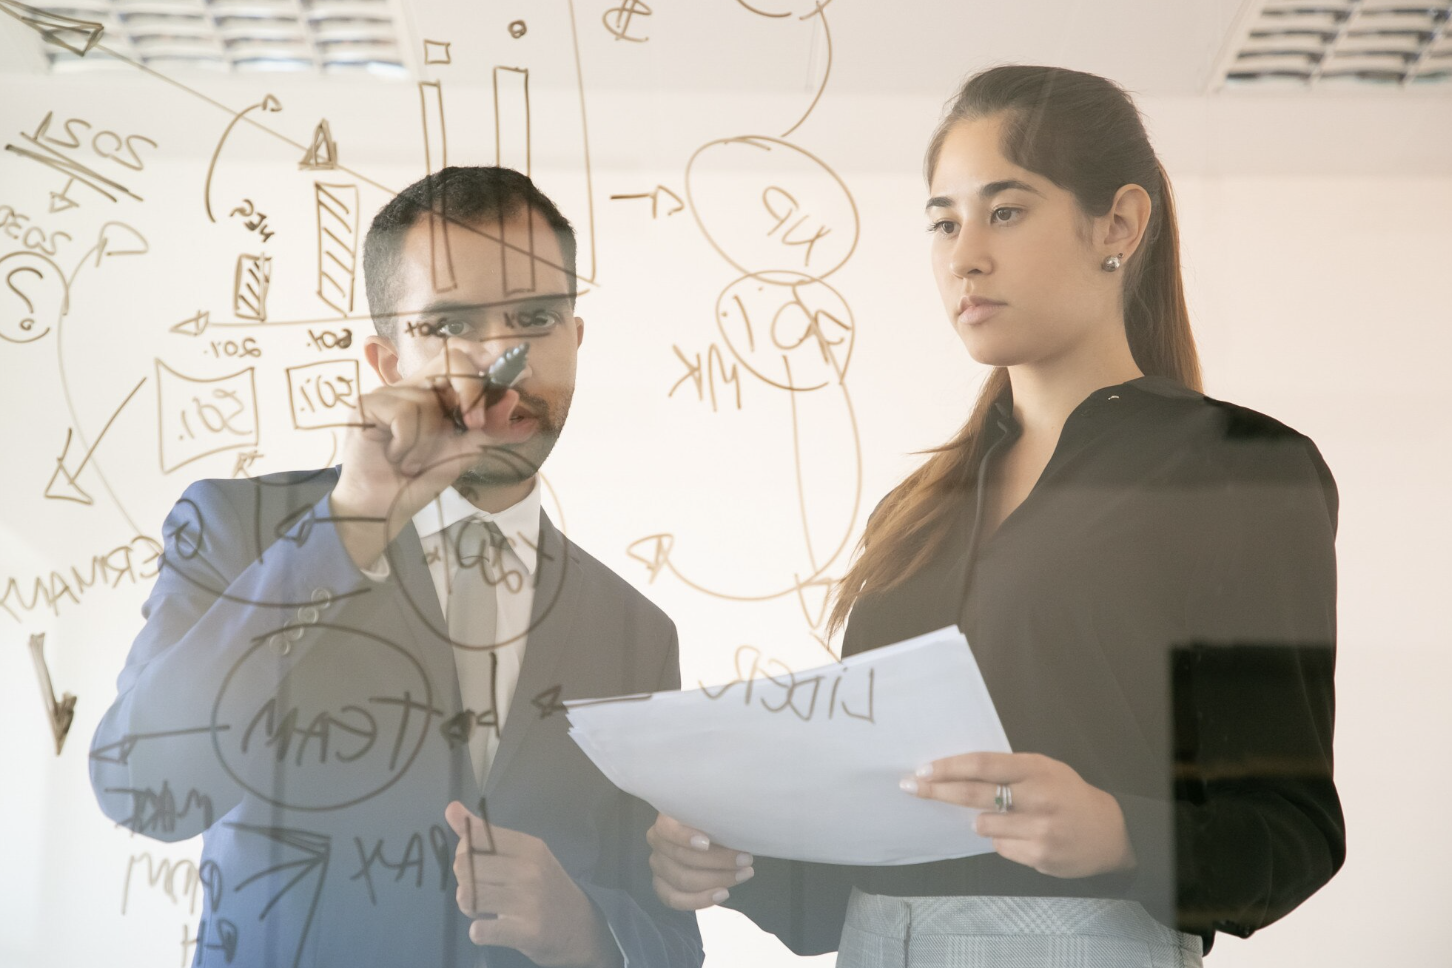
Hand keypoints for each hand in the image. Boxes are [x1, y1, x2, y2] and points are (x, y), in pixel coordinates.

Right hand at [331, 344, 520, 566]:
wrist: (383, 509)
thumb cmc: (418, 480)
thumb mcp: (462, 453)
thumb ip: (489, 431)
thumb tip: (520, 408)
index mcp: (435, 394)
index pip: (462, 359)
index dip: (485, 358)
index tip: (518, 371)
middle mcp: (412, 387)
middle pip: (450, 361)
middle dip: (471, 391)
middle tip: (474, 424)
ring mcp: (387, 393)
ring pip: (427, 400)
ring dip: (428, 442)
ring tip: (412, 462)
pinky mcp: (365, 404)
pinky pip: (404, 412)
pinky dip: (408, 443)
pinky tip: (394, 457)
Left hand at [444, 801, 621, 966]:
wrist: (581, 928)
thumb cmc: (546, 888)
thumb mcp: (523, 855)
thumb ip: (484, 834)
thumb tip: (451, 808)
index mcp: (528, 847)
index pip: (474, 836)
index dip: (465, 852)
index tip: (480, 864)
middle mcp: (529, 869)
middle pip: (464, 865)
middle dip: (464, 881)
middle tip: (483, 891)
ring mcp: (530, 901)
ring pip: (467, 896)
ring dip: (469, 907)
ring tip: (485, 910)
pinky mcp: (527, 932)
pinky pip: (480, 930)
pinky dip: (479, 931)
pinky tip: (492, 928)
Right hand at [646, 813, 754, 910]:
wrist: (706, 843)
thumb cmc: (712, 825)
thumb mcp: (712, 818)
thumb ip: (716, 822)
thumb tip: (735, 832)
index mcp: (666, 820)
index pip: (667, 829)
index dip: (684, 837)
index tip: (707, 843)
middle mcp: (657, 842)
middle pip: (681, 857)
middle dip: (718, 860)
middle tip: (746, 860)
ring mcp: (657, 866)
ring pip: (683, 880)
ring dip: (717, 879)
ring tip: (743, 874)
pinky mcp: (661, 887)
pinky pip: (676, 900)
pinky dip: (700, 900)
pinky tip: (723, 894)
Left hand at [903, 751, 1136, 878]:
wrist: (1111, 833)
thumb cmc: (1068, 795)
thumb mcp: (1045, 770)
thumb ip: (1008, 770)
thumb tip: (958, 773)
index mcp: (1036, 770)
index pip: (983, 765)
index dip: (949, 767)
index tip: (922, 770)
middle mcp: (1037, 798)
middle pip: (974, 794)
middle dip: (937, 791)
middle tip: (910, 787)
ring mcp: (1038, 830)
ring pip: (983, 826)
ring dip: (983, 822)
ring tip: (1007, 818)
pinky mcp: (1039, 857)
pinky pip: (1000, 848)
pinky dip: (1002, 841)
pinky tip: (1023, 836)